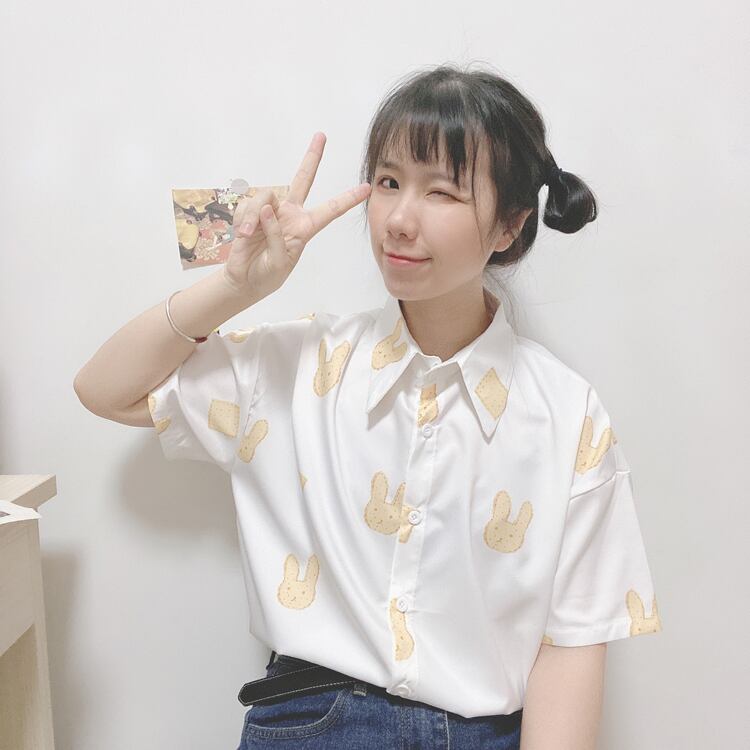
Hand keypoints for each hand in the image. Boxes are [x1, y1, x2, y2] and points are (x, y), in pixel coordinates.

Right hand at [222, 132, 370, 299]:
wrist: (244, 279)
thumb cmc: (267, 274)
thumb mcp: (279, 261)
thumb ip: (275, 235)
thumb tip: (265, 209)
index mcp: (305, 227)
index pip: (330, 210)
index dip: (347, 199)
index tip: (366, 188)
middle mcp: (290, 213)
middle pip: (303, 179)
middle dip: (312, 157)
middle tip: (321, 136)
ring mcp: (270, 210)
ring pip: (265, 197)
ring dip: (254, 217)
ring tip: (248, 236)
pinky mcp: (250, 211)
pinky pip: (247, 207)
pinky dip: (243, 220)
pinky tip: (242, 235)